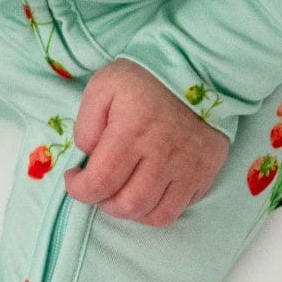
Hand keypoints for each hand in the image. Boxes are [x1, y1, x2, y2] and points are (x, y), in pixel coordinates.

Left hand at [64, 58, 229, 226]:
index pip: (99, 184)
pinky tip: (148, 190)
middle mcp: (163, 154)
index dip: (79, 190)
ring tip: (123, 189)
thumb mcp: (103, 87)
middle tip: (101, 184)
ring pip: (152, 215)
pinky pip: (176, 210)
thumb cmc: (144, 79)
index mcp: (133, 132)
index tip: (76, 178)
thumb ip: (86, 125)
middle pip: (126, 206)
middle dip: (104, 202)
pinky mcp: (205, 172)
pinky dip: (156, 209)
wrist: (200, 67)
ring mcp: (188, 166)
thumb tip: (87, 158)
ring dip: (130, 209)